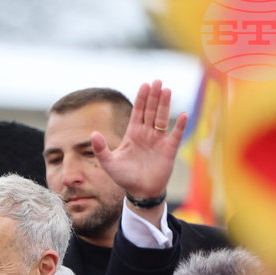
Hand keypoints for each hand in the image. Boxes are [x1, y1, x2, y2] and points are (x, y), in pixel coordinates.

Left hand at [91, 80, 187, 201]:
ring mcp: (159, 141)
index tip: (145, 84)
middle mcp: (147, 134)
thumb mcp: (109, 163)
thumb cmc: (124, 177)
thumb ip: (101, 148)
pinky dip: (179, 126)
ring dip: (165, 105)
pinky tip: (182, 115)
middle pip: (151, 111)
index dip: (142, 98)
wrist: (140, 192)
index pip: (138, 112)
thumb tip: (93, 134)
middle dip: (154, 97)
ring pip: (162, 119)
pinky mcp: (169, 150)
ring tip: (167, 90)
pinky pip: (175, 135)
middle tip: (157, 81)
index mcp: (133, 134)